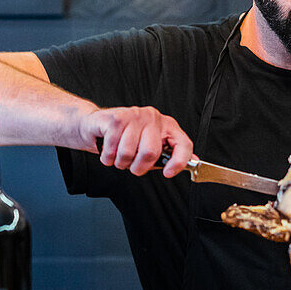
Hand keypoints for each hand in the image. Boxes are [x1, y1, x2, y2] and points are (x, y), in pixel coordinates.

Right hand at [79, 106, 193, 177]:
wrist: (97, 124)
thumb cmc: (125, 137)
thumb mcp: (150, 146)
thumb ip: (169, 155)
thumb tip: (193, 163)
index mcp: (167, 125)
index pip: (183, 144)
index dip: (179, 162)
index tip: (168, 173)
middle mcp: (153, 118)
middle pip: (150, 152)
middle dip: (137, 167)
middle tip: (131, 165)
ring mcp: (135, 115)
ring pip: (128, 152)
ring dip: (119, 162)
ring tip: (118, 156)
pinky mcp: (116, 117)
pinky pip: (112, 148)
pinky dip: (107, 157)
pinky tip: (108, 151)